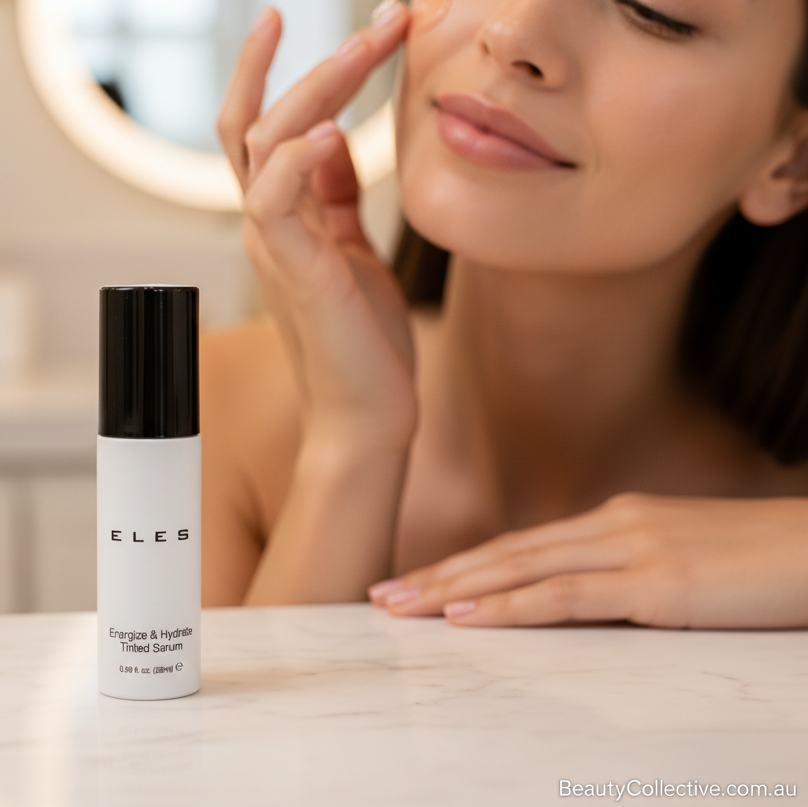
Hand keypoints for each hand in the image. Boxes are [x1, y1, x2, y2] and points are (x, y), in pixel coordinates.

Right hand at [219, 0, 414, 446]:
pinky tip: (337, 128)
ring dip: (316, 86)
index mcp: (282, 215)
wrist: (367, 415)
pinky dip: (299, 159)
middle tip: (383, 17)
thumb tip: (331, 138)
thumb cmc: (363, 336)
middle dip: (314, 59)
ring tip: (370, 45)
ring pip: (265, 144)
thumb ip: (335, 196)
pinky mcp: (297, 273)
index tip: (292, 14)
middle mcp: (267, 223)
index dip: (269, 68)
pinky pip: (276, 202)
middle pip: (260, 119)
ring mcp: (275, 245)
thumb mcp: (352, 249)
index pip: (260, 125)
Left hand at [369, 493, 807, 627]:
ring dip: (452, 590)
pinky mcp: (657, 584)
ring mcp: (631, 550)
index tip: (416, 579)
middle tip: (380, 593)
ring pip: (520, 569)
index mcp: (613, 520)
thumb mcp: (682, 559)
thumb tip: (586, 597)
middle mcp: (610, 526)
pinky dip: (510, 607)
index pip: (520, 545)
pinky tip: (468, 619)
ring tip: (400, 606)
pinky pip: (567, 598)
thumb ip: (629, 570)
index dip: (463, 563)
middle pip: (505, 552)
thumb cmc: (759, 559)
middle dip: (437, 575)